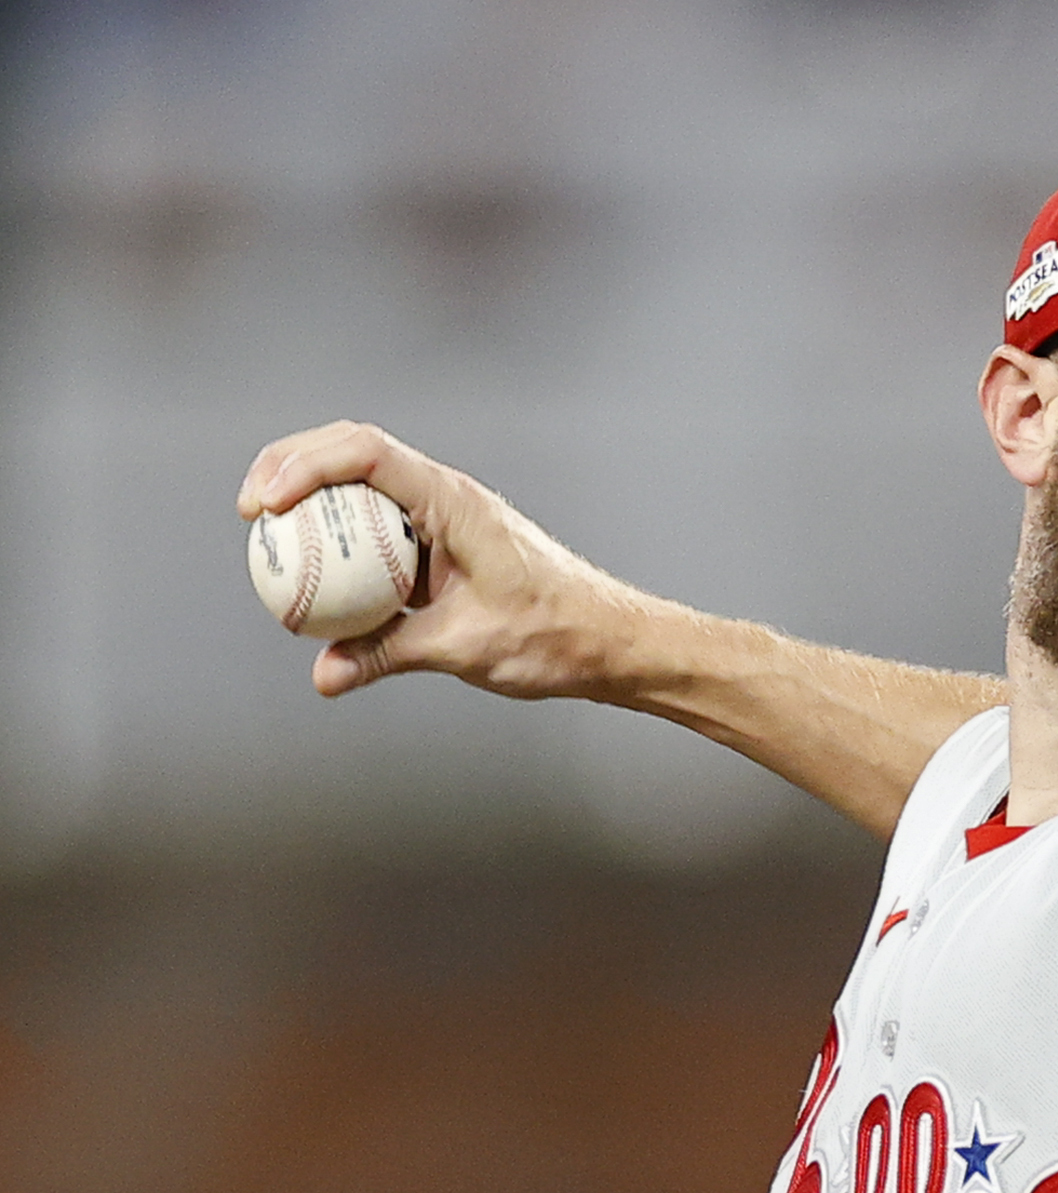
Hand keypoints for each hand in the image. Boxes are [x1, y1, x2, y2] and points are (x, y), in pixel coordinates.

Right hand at [238, 420, 652, 700]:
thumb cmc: (553, 635)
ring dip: (315, 498)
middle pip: (354, 452)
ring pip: (366, 486)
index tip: (264, 504)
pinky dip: (344, 541)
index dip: (304, 465)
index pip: (366, 453)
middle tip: (249, 511)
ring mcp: (447, 517)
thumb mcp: (463, 646)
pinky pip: (383, 529)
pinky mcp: (446, 545)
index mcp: (454, 501)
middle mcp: (448, 496)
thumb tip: (325, 676)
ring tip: (267, 534)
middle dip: (292, 466)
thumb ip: (387, 654)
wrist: (609, 641)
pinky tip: (315, 578)